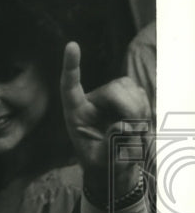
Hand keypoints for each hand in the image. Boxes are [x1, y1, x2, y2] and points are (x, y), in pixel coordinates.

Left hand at [60, 42, 150, 198]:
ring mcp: (110, 98)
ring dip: (137, 111)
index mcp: (75, 113)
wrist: (115, 166)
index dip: (71, 67)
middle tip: (133, 132)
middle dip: (128, 109)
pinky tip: (138, 126)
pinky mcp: (127, 98)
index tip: (72, 45)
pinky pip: (141, 93)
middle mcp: (91, 101)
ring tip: (132, 134)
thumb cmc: (102, 164)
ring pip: (129, 89)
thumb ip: (111, 145)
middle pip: (113, 89)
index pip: (69, 87)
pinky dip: (144, 110)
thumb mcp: (102, 160)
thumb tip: (122, 124)